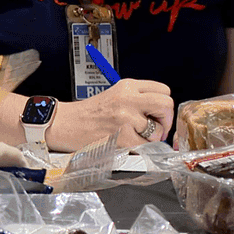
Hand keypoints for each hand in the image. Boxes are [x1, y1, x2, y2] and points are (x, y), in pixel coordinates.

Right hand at [47, 79, 173, 151]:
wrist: (67, 124)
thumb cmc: (90, 113)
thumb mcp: (115, 95)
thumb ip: (138, 99)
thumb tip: (162, 114)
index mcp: (127, 86)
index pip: (163, 90)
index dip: (164, 105)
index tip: (158, 114)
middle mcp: (128, 98)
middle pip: (166, 104)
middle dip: (166, 120)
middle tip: (157, 128)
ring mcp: (125, 117)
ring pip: (158, 129)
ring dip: (152, 137)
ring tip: (135, 136)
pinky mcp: (122, 136)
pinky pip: (145, 145)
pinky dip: (140, 148)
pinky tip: (126, 142)